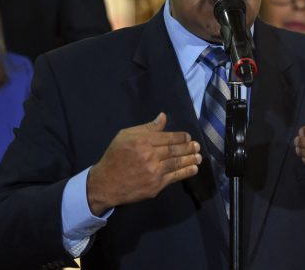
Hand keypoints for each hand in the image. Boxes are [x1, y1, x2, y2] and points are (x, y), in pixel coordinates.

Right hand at [86, 113, 201, 214]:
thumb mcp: (125, 136)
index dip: (181, 137)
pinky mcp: (156, 185)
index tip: (188, 137)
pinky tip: (193, 169)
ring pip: (177, 163)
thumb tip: (163, 117)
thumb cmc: (115, 156)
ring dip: (190, 159)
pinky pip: (174, 177)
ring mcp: (154, 171)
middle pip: (174, 150)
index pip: (168, 137)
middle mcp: (150, 155)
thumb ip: (146, 128)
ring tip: (199, 157)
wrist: (105, 183)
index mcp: (143, 141)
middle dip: (189, 148)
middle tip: (197, 146)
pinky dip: (185, 172)